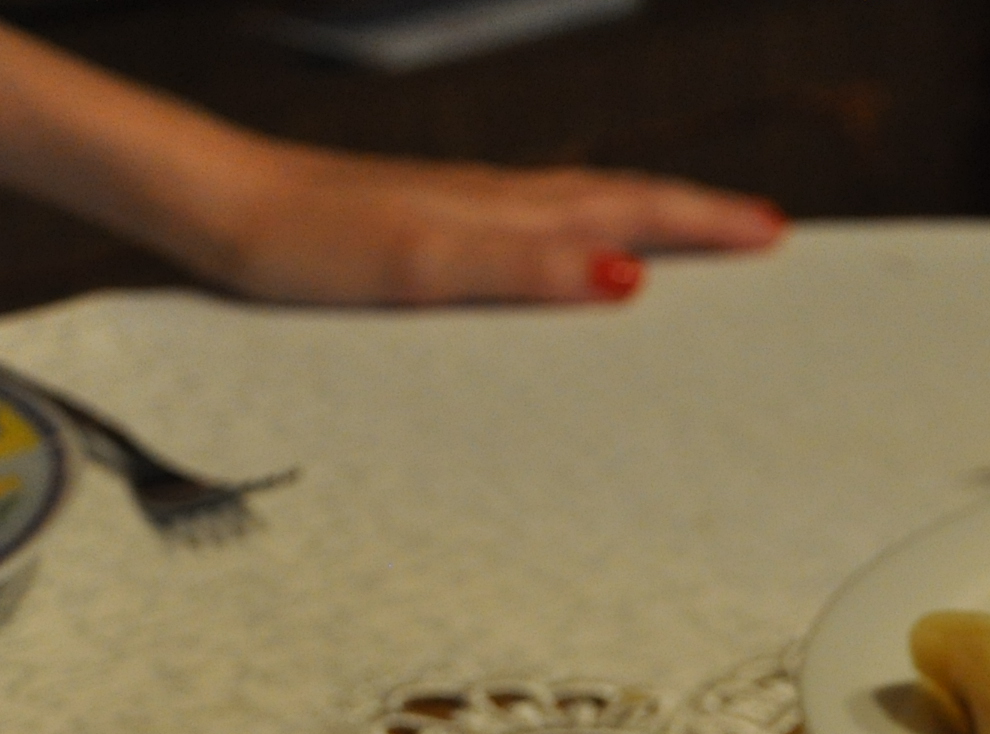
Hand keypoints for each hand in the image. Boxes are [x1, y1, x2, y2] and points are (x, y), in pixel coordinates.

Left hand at [182, 142, 784, 304]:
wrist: (217, 210)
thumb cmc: (306, 242)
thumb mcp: (424, 265)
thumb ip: (527, 268)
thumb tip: (628, 276)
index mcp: (510, 209)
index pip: (635, 209)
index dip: (706, 222)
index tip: (772, 234)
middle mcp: (494, 200)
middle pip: (620, 200)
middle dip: (695, 218)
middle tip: (758, 234)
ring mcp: (459, 210)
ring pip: (576, 209)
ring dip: (640, 223)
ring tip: (683, 245)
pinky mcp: (421, 229)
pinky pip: (528, 231)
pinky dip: (573, 241)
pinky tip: (556, 262)